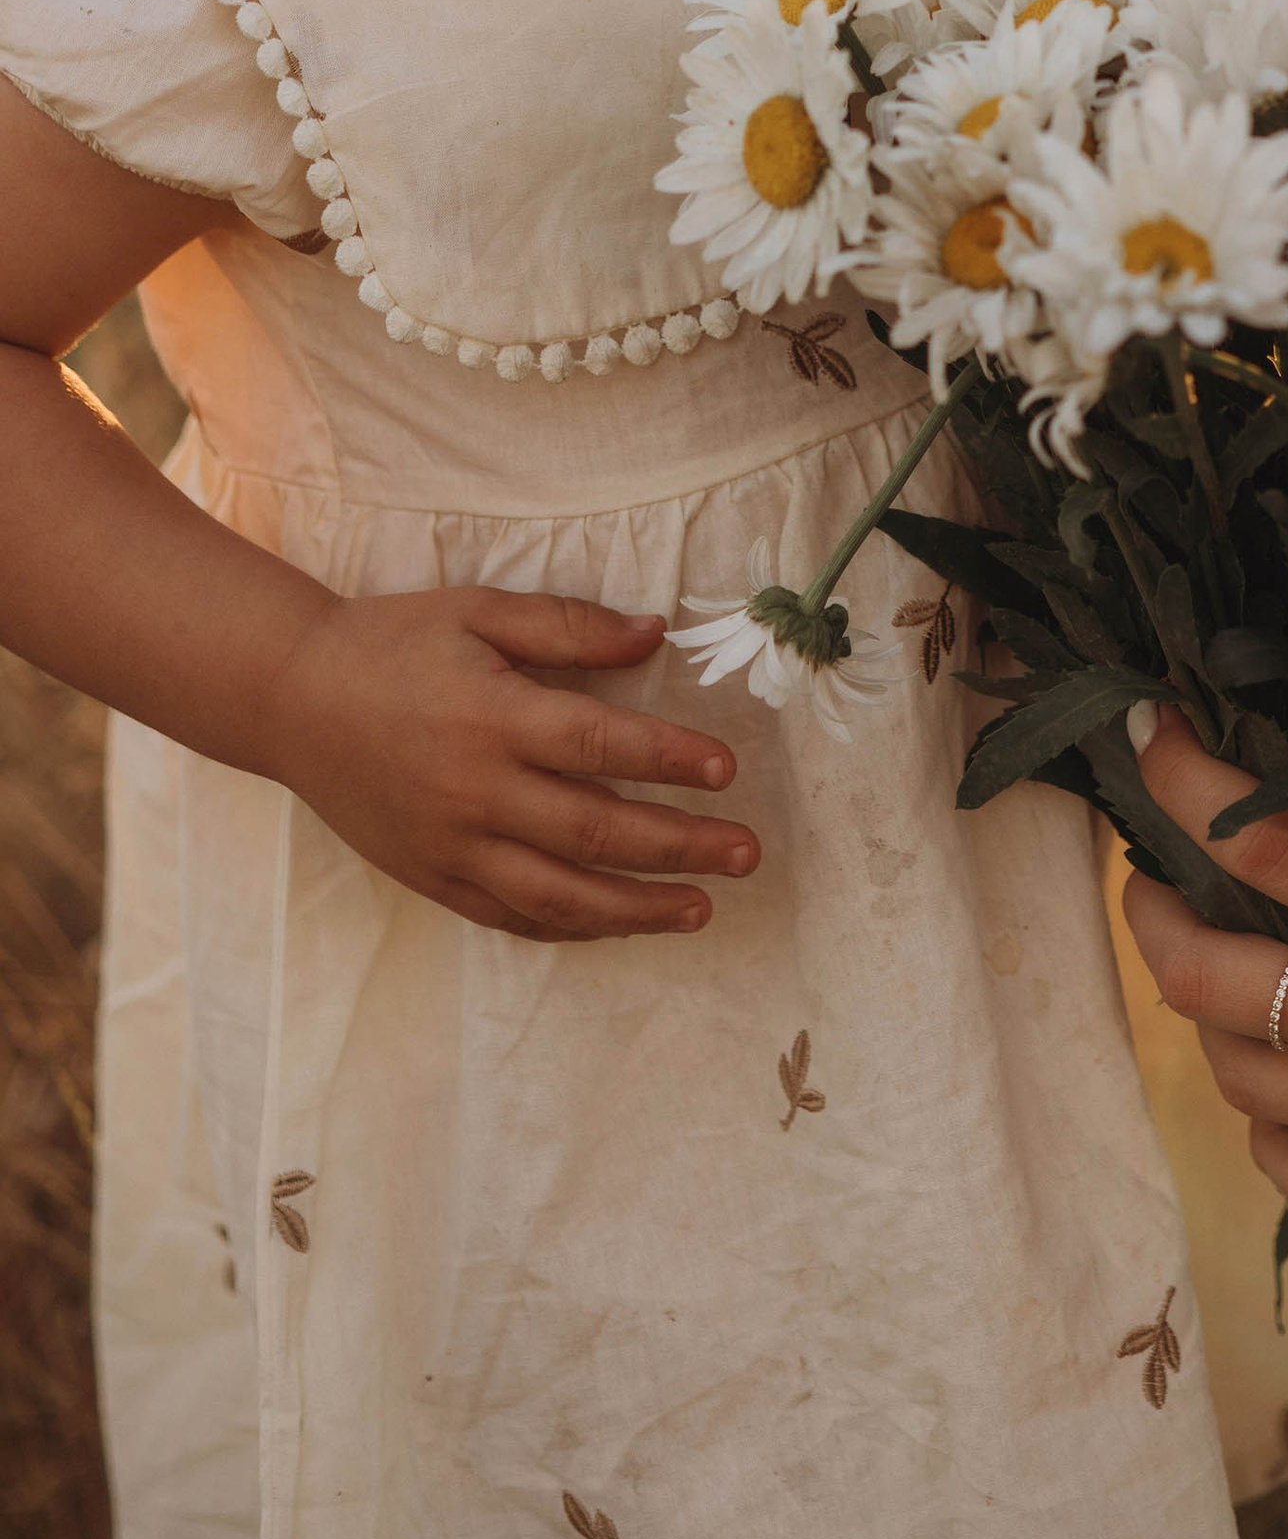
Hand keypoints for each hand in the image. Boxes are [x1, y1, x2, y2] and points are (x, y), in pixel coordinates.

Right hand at [257, 587, 759, 941]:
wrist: (290, 697)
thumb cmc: (393, 642)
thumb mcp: (480, 611)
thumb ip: (570, 626)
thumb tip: (655, 635)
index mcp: (493, 718)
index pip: (600, 746)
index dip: (669, 760)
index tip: (728, 769)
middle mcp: (475, 791)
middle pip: (595, 832)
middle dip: (680, 847)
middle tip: (746, 854)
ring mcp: (451, 845)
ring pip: (558, 894)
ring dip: (637, 908)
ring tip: (701, 909)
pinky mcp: (431, 876)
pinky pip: (510, 916)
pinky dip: (570, 927)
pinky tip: (618, 925)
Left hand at [1121, 699, 1287, 1230]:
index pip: (1256, 842)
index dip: (1181, 780)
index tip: (1153, 732)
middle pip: (1201, 978)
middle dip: (1155, 914)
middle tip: (1157, 872)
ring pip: (1236, 1076)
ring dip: (1202, 1016)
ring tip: (1209, 964)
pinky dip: (1266, 1127)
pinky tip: (1278, 1084)